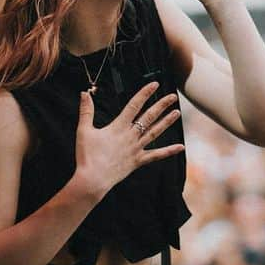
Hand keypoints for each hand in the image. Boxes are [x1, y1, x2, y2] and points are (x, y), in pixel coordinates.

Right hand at [72, 82, 183, 198]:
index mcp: (118, 127)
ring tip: (177, 113)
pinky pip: (155, 155)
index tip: (154, 84)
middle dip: (161, 105)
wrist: (92, 180)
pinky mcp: (137, 161)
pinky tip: (180, 147)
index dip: (145, 93)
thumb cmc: (87, 155)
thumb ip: (86, 111)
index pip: (134, 105)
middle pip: (148, 117)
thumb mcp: (84, 130)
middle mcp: (130, 136)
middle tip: (173, 96)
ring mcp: (136, 149)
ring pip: (155, 133)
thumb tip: (84, 93)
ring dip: (166, 122)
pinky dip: (168, 151)